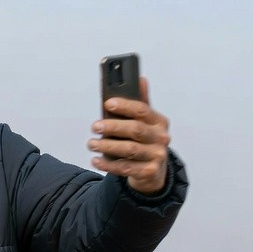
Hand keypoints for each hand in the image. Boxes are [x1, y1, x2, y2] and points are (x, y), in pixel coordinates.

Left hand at [88, 77, 169, 194]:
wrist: (153, 172)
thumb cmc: (144, 142)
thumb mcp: (145, 123)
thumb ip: (141, 103)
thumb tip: (140, 79)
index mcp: (159, 122)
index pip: (142, 110)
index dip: (124, 106)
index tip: (107, 103)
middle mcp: (161, 138)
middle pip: (135, 130)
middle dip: (113, 127)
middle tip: (94, 126)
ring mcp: (157, 156)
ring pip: (129, 150)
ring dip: (107, 146)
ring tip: (91, 144)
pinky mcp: (149, 172)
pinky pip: (126, 168)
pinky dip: (108, 164)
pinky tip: (96, 160)